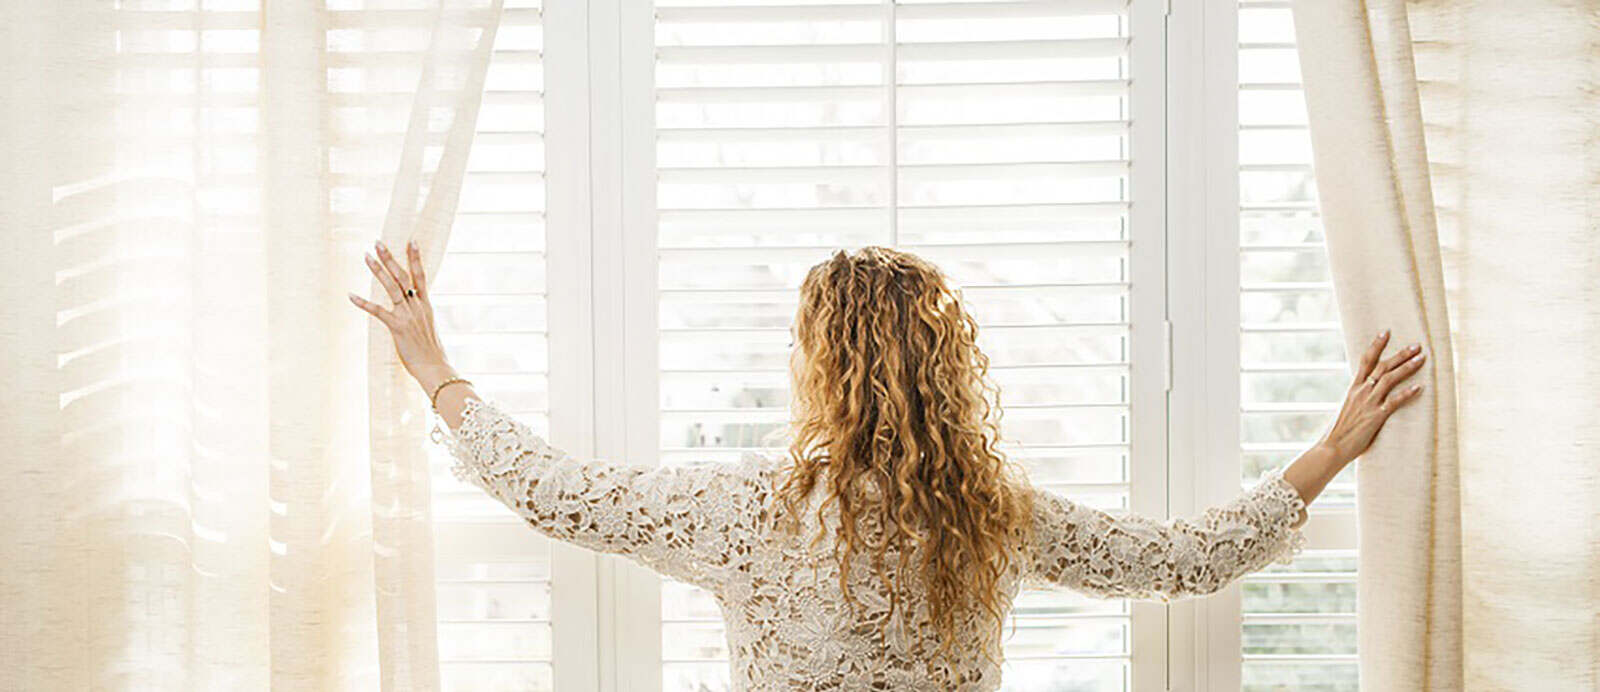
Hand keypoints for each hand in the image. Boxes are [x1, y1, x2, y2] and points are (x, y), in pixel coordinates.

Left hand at [348, 238, 457, 393]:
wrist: (435, 367)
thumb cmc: (432, 352)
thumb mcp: (428, 328)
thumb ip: (421, 316)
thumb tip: (417, 311)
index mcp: (426, 306)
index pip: (421, 276)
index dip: (415, 258)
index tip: (411, 241)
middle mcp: (417, 306)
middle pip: (403, 276)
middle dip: (390, 258)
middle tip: (378, 242)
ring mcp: (408, 316)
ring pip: (392, 287)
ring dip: (378, 270)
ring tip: (367, 256)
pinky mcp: (398, 327)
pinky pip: (378, 311)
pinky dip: (364, 303)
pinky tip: (351, 295)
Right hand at [1316, 329, 1426, 463]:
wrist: (1330, 448)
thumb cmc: (1337, 433)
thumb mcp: (1346, 410)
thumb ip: (1357, 400)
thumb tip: (1365, 396)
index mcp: (1352, 388)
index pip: (1365, 360)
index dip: (1376, 345)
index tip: (1386, 332)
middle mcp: (1360, 392)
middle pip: (1382, 366)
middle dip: (1400, 354)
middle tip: (1417, 345)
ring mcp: (1368, 403)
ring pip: (1389, 379)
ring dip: (1407, 367)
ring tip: (1421, 359)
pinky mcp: (1375, 416)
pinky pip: (1394, 402)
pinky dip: (1408, 394)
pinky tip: (1420, 387)